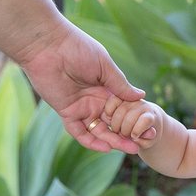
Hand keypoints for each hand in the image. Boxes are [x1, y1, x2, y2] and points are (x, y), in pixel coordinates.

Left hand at [14, 23, 145, 154]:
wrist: (47, 46)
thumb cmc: (77, 48)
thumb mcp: (104, 65)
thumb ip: (120, 84)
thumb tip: (142, 96)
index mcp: (106, 88)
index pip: (123, 110)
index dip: (134, 120)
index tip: (148, 130)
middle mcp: (94, 100)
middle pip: (113, 123)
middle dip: (126, 135)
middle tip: (141, 145)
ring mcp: (81, 107)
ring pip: (99, 130)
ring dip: (113, 141)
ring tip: (130, 149)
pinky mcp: (67, 112)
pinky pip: (80, 132)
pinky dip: (92, 142)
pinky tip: (106, 148)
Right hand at [99, 95, 162, 149]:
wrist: (146, 119)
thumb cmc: (147, 134)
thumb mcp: (149, 141)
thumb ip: (144, 142)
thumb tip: (135, 139)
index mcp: (151, 116)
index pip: (146, 120)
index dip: (138, 130)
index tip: (133, 136)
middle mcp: (142, 105)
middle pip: (130, 119)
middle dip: (124, 131)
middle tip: (124, 137)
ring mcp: (131, 100)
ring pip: (119, 112)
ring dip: (115, 125)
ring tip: (118, 131)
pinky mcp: (121, 97)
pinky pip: (113, 101)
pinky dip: (109, 111)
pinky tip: (109, 119)